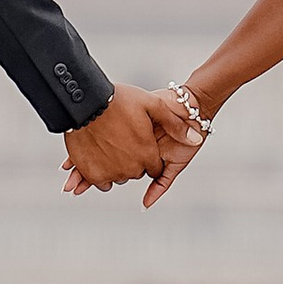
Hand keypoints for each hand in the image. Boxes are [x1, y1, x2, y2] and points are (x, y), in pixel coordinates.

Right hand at [63, 83, 202, 203]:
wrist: (85, 103)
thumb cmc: (119, 102)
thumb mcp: (153, 106)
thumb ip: (176, 125)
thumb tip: (197, 138)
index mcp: (147, 155)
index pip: (154, 169)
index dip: (150, 155)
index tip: (143, 143)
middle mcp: (130, 168)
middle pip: (136, 172)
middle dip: (134, 161)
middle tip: (126, 140)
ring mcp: (110, 172)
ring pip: (118, 178)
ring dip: (117, 167)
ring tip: (112, 146)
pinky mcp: (92, 173)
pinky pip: (101, 182)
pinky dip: (101, 173)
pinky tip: (100, 158)